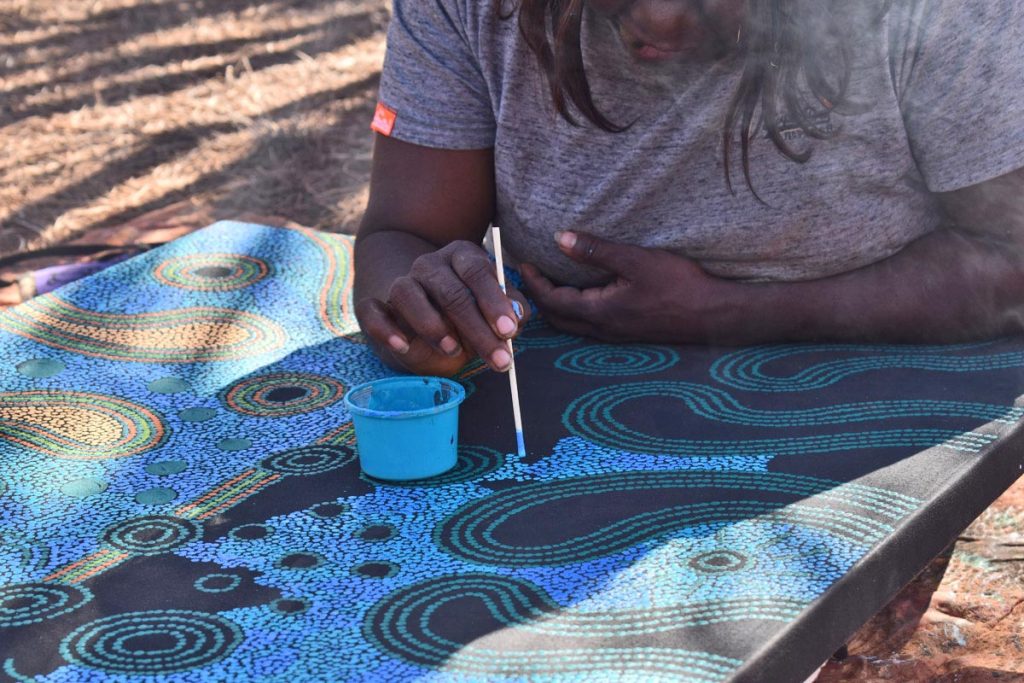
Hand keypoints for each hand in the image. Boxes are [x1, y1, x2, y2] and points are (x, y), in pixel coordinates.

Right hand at [355, 240, 529, 375]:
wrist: (419, 323)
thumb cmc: (467, 316)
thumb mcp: (494, 312)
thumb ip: (512, 311)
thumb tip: (517, 316)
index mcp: (462, 257)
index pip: (477, 271)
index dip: (494, 302)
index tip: (509, 331)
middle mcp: (429, 265)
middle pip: (451, 291)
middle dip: (476, 329)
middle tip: (497, 358)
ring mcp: (400, 283)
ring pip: (408, 294)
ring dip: (432, 325)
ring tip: (453, 350)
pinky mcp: (374, 305)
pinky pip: (372, 312)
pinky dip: (386, 330)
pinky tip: (403, 346)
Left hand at [519, 231, 725, 343]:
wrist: (715, 315)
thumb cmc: (679, 286)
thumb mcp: (636, 261)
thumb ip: (596, 251)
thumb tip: (560, 238)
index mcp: (600, 312)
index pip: (552, 300)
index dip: (534, 283)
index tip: (523, 263)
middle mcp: (603, 328)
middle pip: (557, 318)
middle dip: (538, 297)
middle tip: (529, 274)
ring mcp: (615, 334)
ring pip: (572, 324)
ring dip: (555, 305)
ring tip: (548, 282)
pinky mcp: (627, 331)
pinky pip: (588, 323)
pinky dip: (574, 309)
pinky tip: (581, 292)